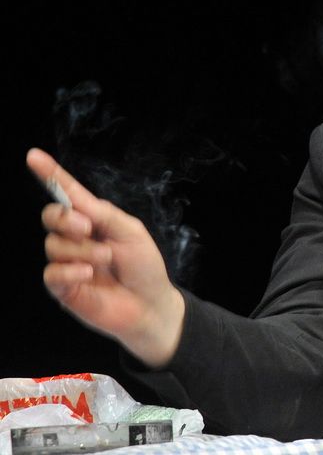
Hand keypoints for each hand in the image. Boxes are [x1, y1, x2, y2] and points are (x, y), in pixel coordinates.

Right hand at [26, 148, 184, 367]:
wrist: (151, 303)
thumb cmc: (144, 265)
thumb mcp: (130, 232)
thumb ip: (104, 215)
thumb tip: (78, 203)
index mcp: (94, 219)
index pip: (67, 194)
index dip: (50, 174)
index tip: (33, 156)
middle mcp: (76, 238)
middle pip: (51, 216)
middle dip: (65, 218)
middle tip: (88, 227)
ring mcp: (67, 262)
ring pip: (53, 245)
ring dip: (82, 250)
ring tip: (106, 260)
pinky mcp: (63, 287)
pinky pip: (51, 273)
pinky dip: (70, 270)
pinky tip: (89, 274)